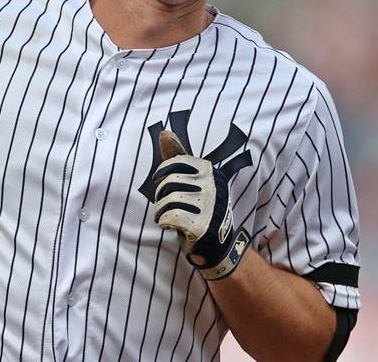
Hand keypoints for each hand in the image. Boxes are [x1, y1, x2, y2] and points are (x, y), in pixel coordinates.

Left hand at [152, 130, 249, 279]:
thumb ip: (178, 156)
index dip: (162, 173)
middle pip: (169, 182)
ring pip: (167, 200)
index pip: (175, 162)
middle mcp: (213, 186)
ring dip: (160, 210)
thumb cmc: (199, 208)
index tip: (160, 182)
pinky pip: (169, 216)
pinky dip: (163, 221)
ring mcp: (209, 206)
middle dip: (160, 194)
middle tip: (164, 204)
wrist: (217, 245)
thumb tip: (164, 132)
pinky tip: (169, 224)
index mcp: (210, 172)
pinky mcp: (201, 226)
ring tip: (165, 215)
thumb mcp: (192, 179)